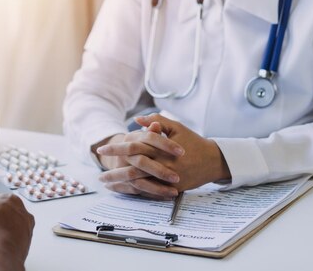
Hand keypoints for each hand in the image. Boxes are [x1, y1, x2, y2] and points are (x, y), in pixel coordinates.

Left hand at [97, 114, 230, 195]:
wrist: (213, 161)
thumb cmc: (193, 141)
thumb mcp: (176, 127)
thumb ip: (156, 122)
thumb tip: (135, 120)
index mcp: (161, 149)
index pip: (133, 147)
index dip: (116, 148)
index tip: (101, 148)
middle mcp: (163, 165)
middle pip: (133, 168)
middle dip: (114, 171)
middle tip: (99, 174)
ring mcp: (168, 179)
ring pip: (140, 183)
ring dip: (122, 184)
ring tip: (107, 184)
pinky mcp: (172, 189)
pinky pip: (151, 192)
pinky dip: (136, 192)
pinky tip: (124, 191)